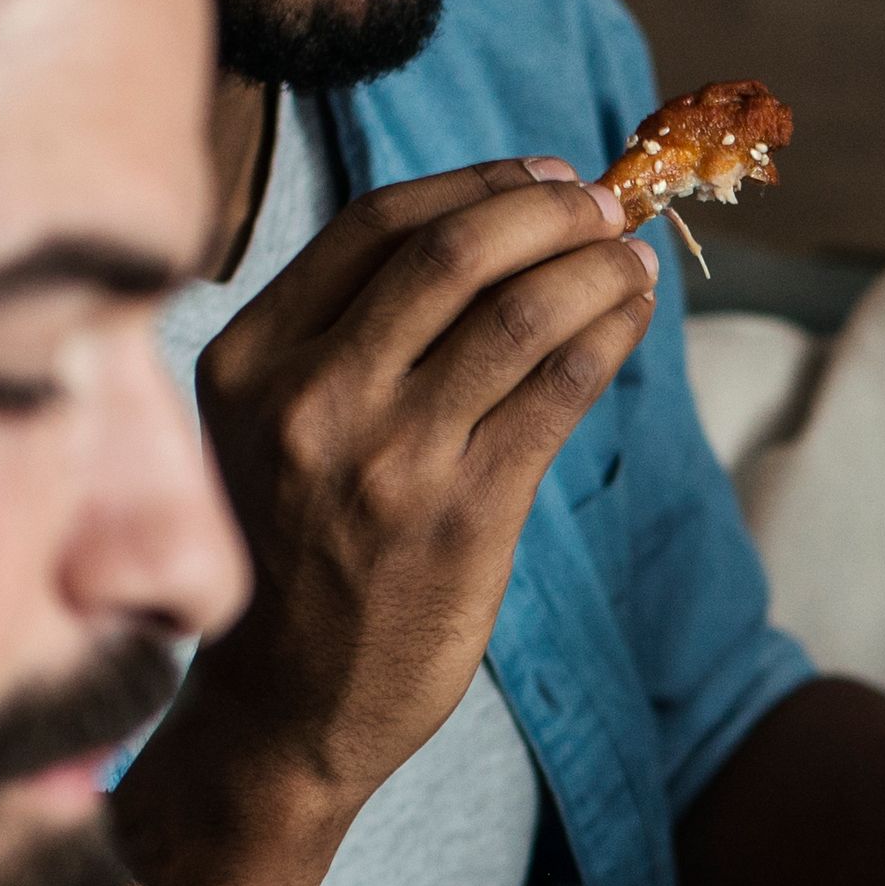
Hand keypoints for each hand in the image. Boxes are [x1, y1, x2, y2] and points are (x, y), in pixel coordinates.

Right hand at [132, 152, 659, 885]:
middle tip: (606, 201)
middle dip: (550, 210)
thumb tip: (481, 232)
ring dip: (596, 266)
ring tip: (634, 256)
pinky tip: (633, 315)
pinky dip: (609, 334)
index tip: (541, 174)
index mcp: (249, 358)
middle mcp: (310, 397)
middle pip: (455, 252)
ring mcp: (386, 457)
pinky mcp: (461, 515)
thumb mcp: (264, 428)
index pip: (377, 226)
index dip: (477, 185)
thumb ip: (338, 336)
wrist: (282, 711)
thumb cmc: (288, 556)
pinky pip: (557, 390)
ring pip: (519, 313)